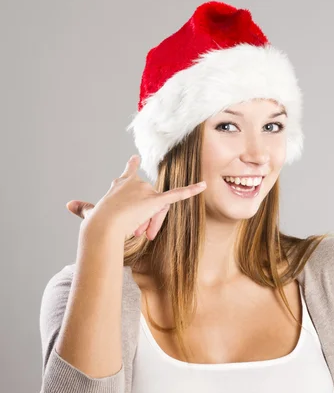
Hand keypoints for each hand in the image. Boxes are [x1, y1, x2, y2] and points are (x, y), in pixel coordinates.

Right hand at [66, 154, 206, 240]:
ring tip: (138, 233)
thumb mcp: (91, 213)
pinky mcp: (156, 200)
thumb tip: (70, 205)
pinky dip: (191, 190)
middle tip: (139, 235)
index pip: (128, 174)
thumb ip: (84, 208)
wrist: (103, 226)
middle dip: (144, 220)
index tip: (134, 158)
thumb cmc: (96, 223)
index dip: (130, 168)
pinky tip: (204, 185)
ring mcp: (146, 190)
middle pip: (148, 202)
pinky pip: (177, 195)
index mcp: (120, 184)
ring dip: (148, 224)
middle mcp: (135, 183)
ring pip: (156, 210)